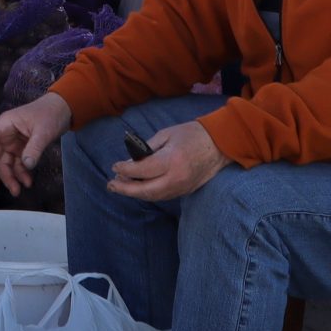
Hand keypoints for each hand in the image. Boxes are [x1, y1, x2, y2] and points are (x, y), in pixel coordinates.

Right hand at [0, 93, 71, 196]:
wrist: (64, 110)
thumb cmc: (50, 114)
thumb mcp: (43, 131)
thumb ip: (34, 148)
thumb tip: (27, 165)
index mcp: (5, 125)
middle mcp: (5, 135)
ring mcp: (13, 142)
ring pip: (4, 163)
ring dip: (8, 177)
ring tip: (16, 191)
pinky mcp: (22, 149)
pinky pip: (17, 164)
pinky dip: (20, 174)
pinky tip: (27, 182)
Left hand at [108, 120, 225, 202]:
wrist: (220, 144)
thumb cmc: (192, 134)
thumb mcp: (166, 134)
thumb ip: (147, 149)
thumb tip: (130, 162)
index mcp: (171, 160)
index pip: (142, 171)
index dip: (125, 170)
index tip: (114, 166)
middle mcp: (176, 178)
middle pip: (145, 191)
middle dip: (125, 189)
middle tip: (111, 185)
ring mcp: (182, 187)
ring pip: (153, 196)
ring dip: (135, 193)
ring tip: (120, 186)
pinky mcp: (185, 191)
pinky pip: (162, 196)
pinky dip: (147, 193)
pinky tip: (137, 187)